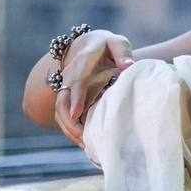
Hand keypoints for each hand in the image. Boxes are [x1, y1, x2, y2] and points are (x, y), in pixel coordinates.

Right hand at [53, 30, 133, 146]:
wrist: (87, 47)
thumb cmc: (106, 47)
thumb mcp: (116, 43)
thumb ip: (122, 52)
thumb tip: (129, 67)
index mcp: (82, 62)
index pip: (76, 81)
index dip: (75, 97)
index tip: (77, 113)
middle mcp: (69, 78)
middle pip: (62, 103)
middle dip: (69, 123)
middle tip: (83, 140)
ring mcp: (67, 91)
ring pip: (61, 114)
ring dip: (71, 131)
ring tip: (88, 148)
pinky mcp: (69, 102)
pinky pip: (66, 119)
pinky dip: (74, 132)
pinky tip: (87, 145)